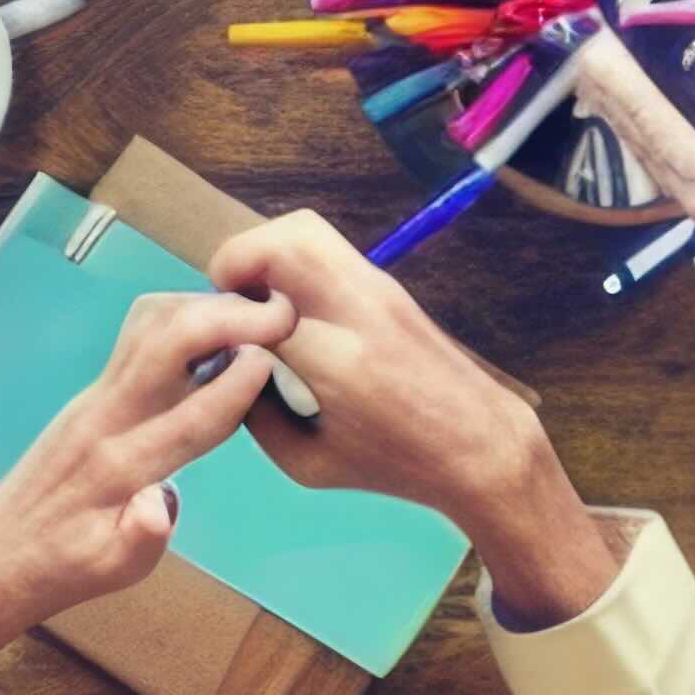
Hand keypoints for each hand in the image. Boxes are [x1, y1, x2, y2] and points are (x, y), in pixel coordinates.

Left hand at [0, 287, 292, 689]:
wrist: (1, 549)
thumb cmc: (67, 566)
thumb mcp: (113, 570)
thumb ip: (143, 537)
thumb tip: (164, 501)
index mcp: (120, 468)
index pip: (190, 417)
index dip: (236, 383)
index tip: (273, 354)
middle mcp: (106, 417)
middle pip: (165, 343)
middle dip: (223, 318)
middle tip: (278, 313)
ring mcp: (95, 396)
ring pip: (147, 326)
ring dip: (202, 307)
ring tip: (255, 310)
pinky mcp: (93, 391)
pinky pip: (139, 335)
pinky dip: (182, 316)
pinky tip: (215, 326)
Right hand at [193, 212, 623, 625]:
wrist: (479, 443)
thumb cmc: (392, 466)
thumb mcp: (307, 464)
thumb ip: (256, 414)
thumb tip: (225, 365)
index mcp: (339, 364)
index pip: (258, 313)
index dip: (222, 324)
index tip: (216, 347)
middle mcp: (359, 311)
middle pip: (283, 243)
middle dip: (236, 263)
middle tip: (227, 304)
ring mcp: (377, 287)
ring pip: (304, 229)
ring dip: (263, 252)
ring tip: (255, 298)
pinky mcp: (386, 281)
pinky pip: (324, 246)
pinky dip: (290, 259)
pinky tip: (289, 304)